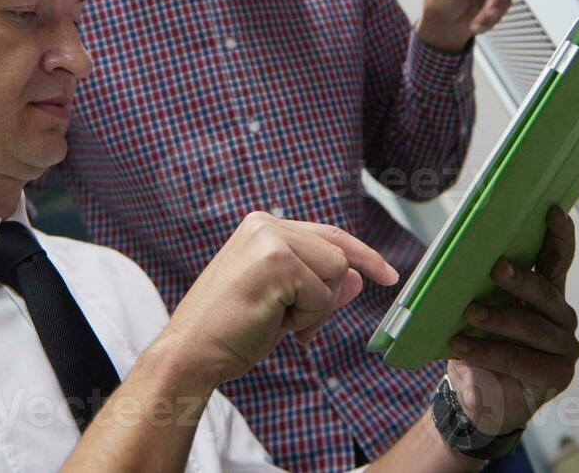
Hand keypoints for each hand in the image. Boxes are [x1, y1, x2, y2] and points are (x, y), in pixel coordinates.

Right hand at [154, 212, 398, 389]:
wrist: (190, 354)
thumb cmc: (231, 332)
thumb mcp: (285, 305)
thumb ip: (321, 285)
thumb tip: (359, 275)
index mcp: (263, 227)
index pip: (329, 235)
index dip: (362, 255)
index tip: (388, 275)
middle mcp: (266, 224)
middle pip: (338, 255)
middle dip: (326, 298)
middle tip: (293, 326)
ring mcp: (270, 240)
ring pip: (336, 273)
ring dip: (314, 309)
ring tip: (275, 319)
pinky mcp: (275, 262)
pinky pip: (321, 295)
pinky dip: (305, 318)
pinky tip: (270, 320)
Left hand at [445, 208, 578, 435]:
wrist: (475, 395)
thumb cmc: (479, 342)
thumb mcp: (477, 307)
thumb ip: (480, 284)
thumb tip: (460, 253)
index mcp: (546, 293)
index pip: (557, 260)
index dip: (559, 236)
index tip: (553, 211)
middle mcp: (561, 316)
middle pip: (546, 292)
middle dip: (521, 279)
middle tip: (496, 268)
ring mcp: (564, 347)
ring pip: (532, 327)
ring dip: (499, 319)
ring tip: (470, 313)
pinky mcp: (557, 376)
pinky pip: (520, 360)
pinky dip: (487, 352)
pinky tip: (460, 346)